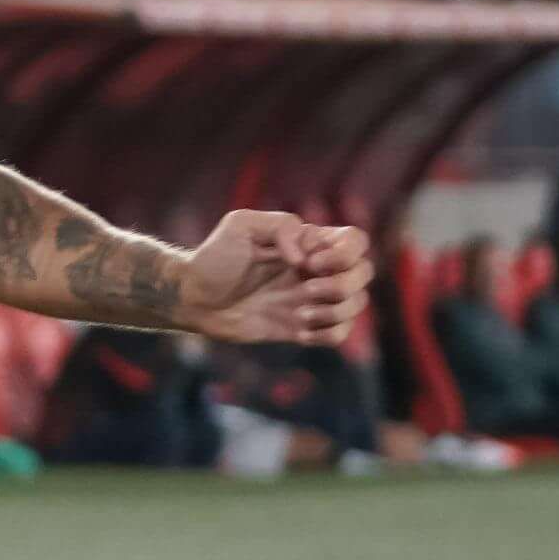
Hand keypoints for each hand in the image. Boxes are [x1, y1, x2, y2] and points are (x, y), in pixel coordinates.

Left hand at [180, 212, 373, 346]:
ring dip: (335, 311)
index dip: (343, 253)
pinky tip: (299, 331)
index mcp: (309, 242)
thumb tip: (305, 256)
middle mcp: (317, 269)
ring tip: (300, 313)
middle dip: (342, 284)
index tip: (308, 262)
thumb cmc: (214, 259)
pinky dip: (327, 334)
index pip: (356, 241)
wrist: (194, 299)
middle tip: (305, 289)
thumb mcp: (240, 225)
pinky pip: (339, 334)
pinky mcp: (303, 327)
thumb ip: (280, 225)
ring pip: (357, 305)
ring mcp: (312, 299)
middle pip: (365, 273)